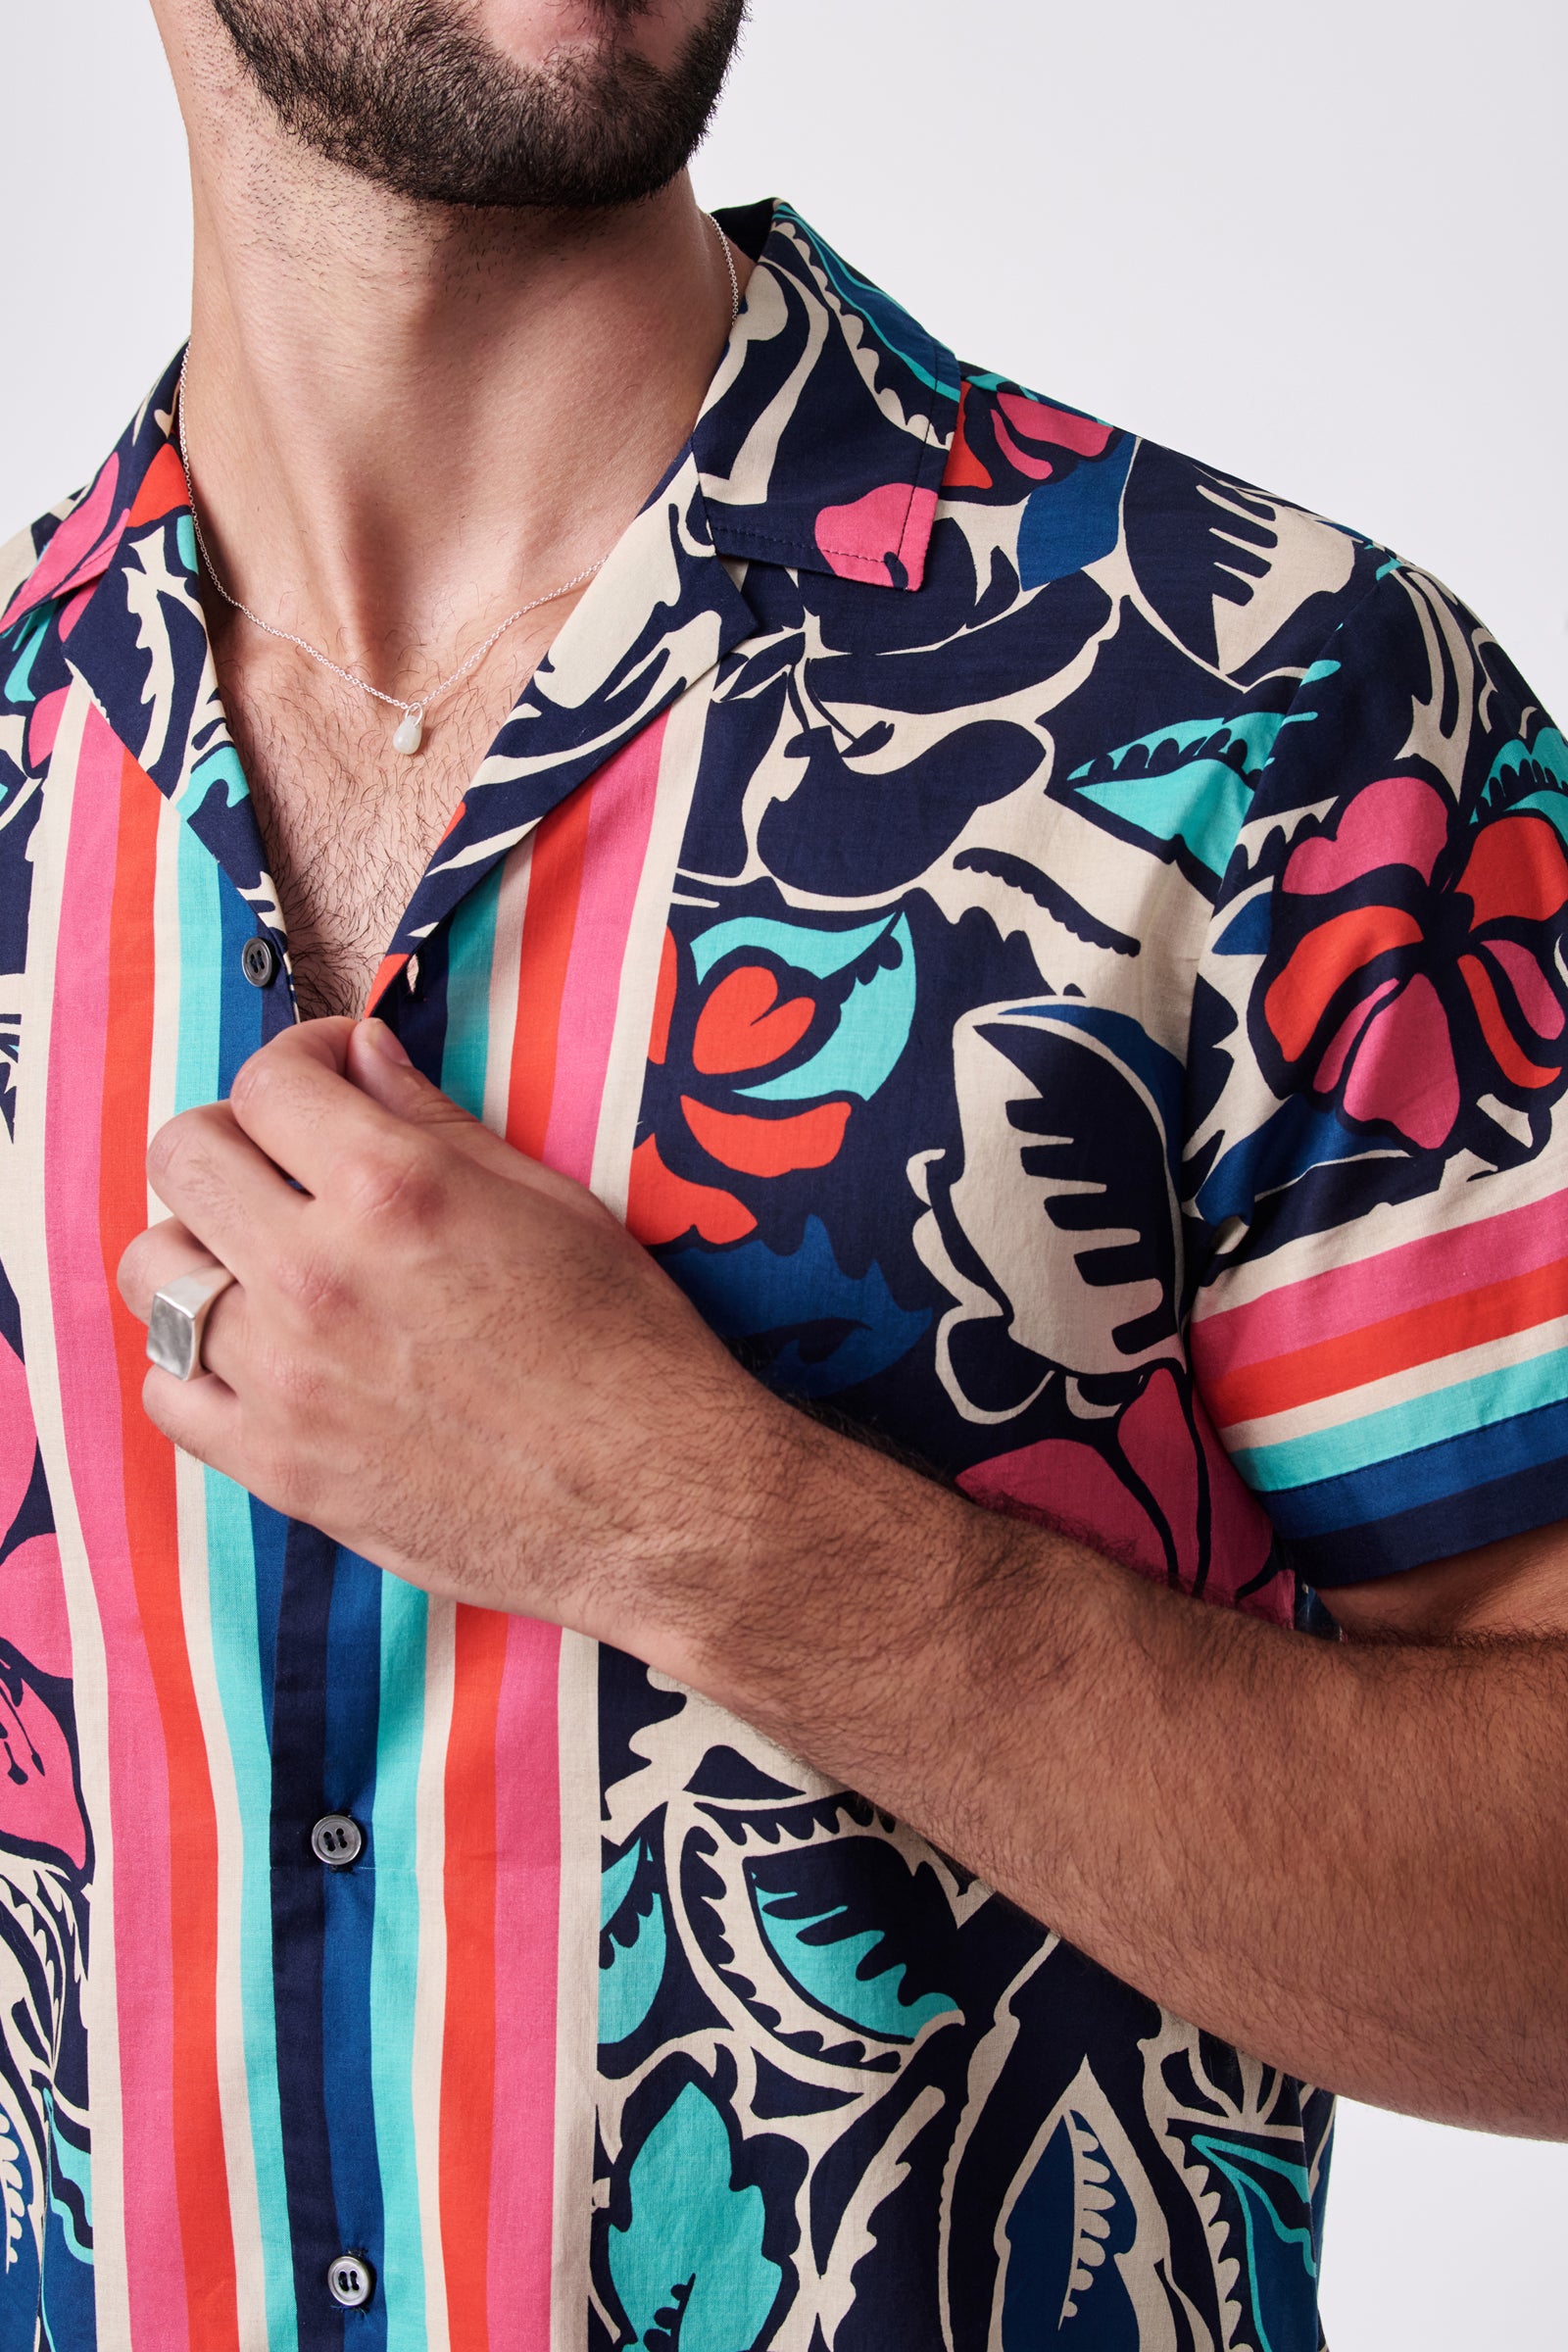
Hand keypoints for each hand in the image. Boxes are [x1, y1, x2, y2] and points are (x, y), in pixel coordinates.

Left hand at [116, 1018, 794, 1651]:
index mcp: (392, 1187)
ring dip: (201, 1247)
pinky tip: (258, 1353)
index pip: (266, 1081)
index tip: (326, 1079)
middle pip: (183, 1158)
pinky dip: (197, 1360)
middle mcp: (317, 1272)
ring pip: (154, 1270)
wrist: (656, 1500)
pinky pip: (167, 1389)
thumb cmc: (626, 1345)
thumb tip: (360, 1054)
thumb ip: (434, 1121)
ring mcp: (285, 1375)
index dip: (298, 1062)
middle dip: (231, 1138)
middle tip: (283, 1162)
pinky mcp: (278, 1466)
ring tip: (264, 1262)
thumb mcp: (550, 1202)